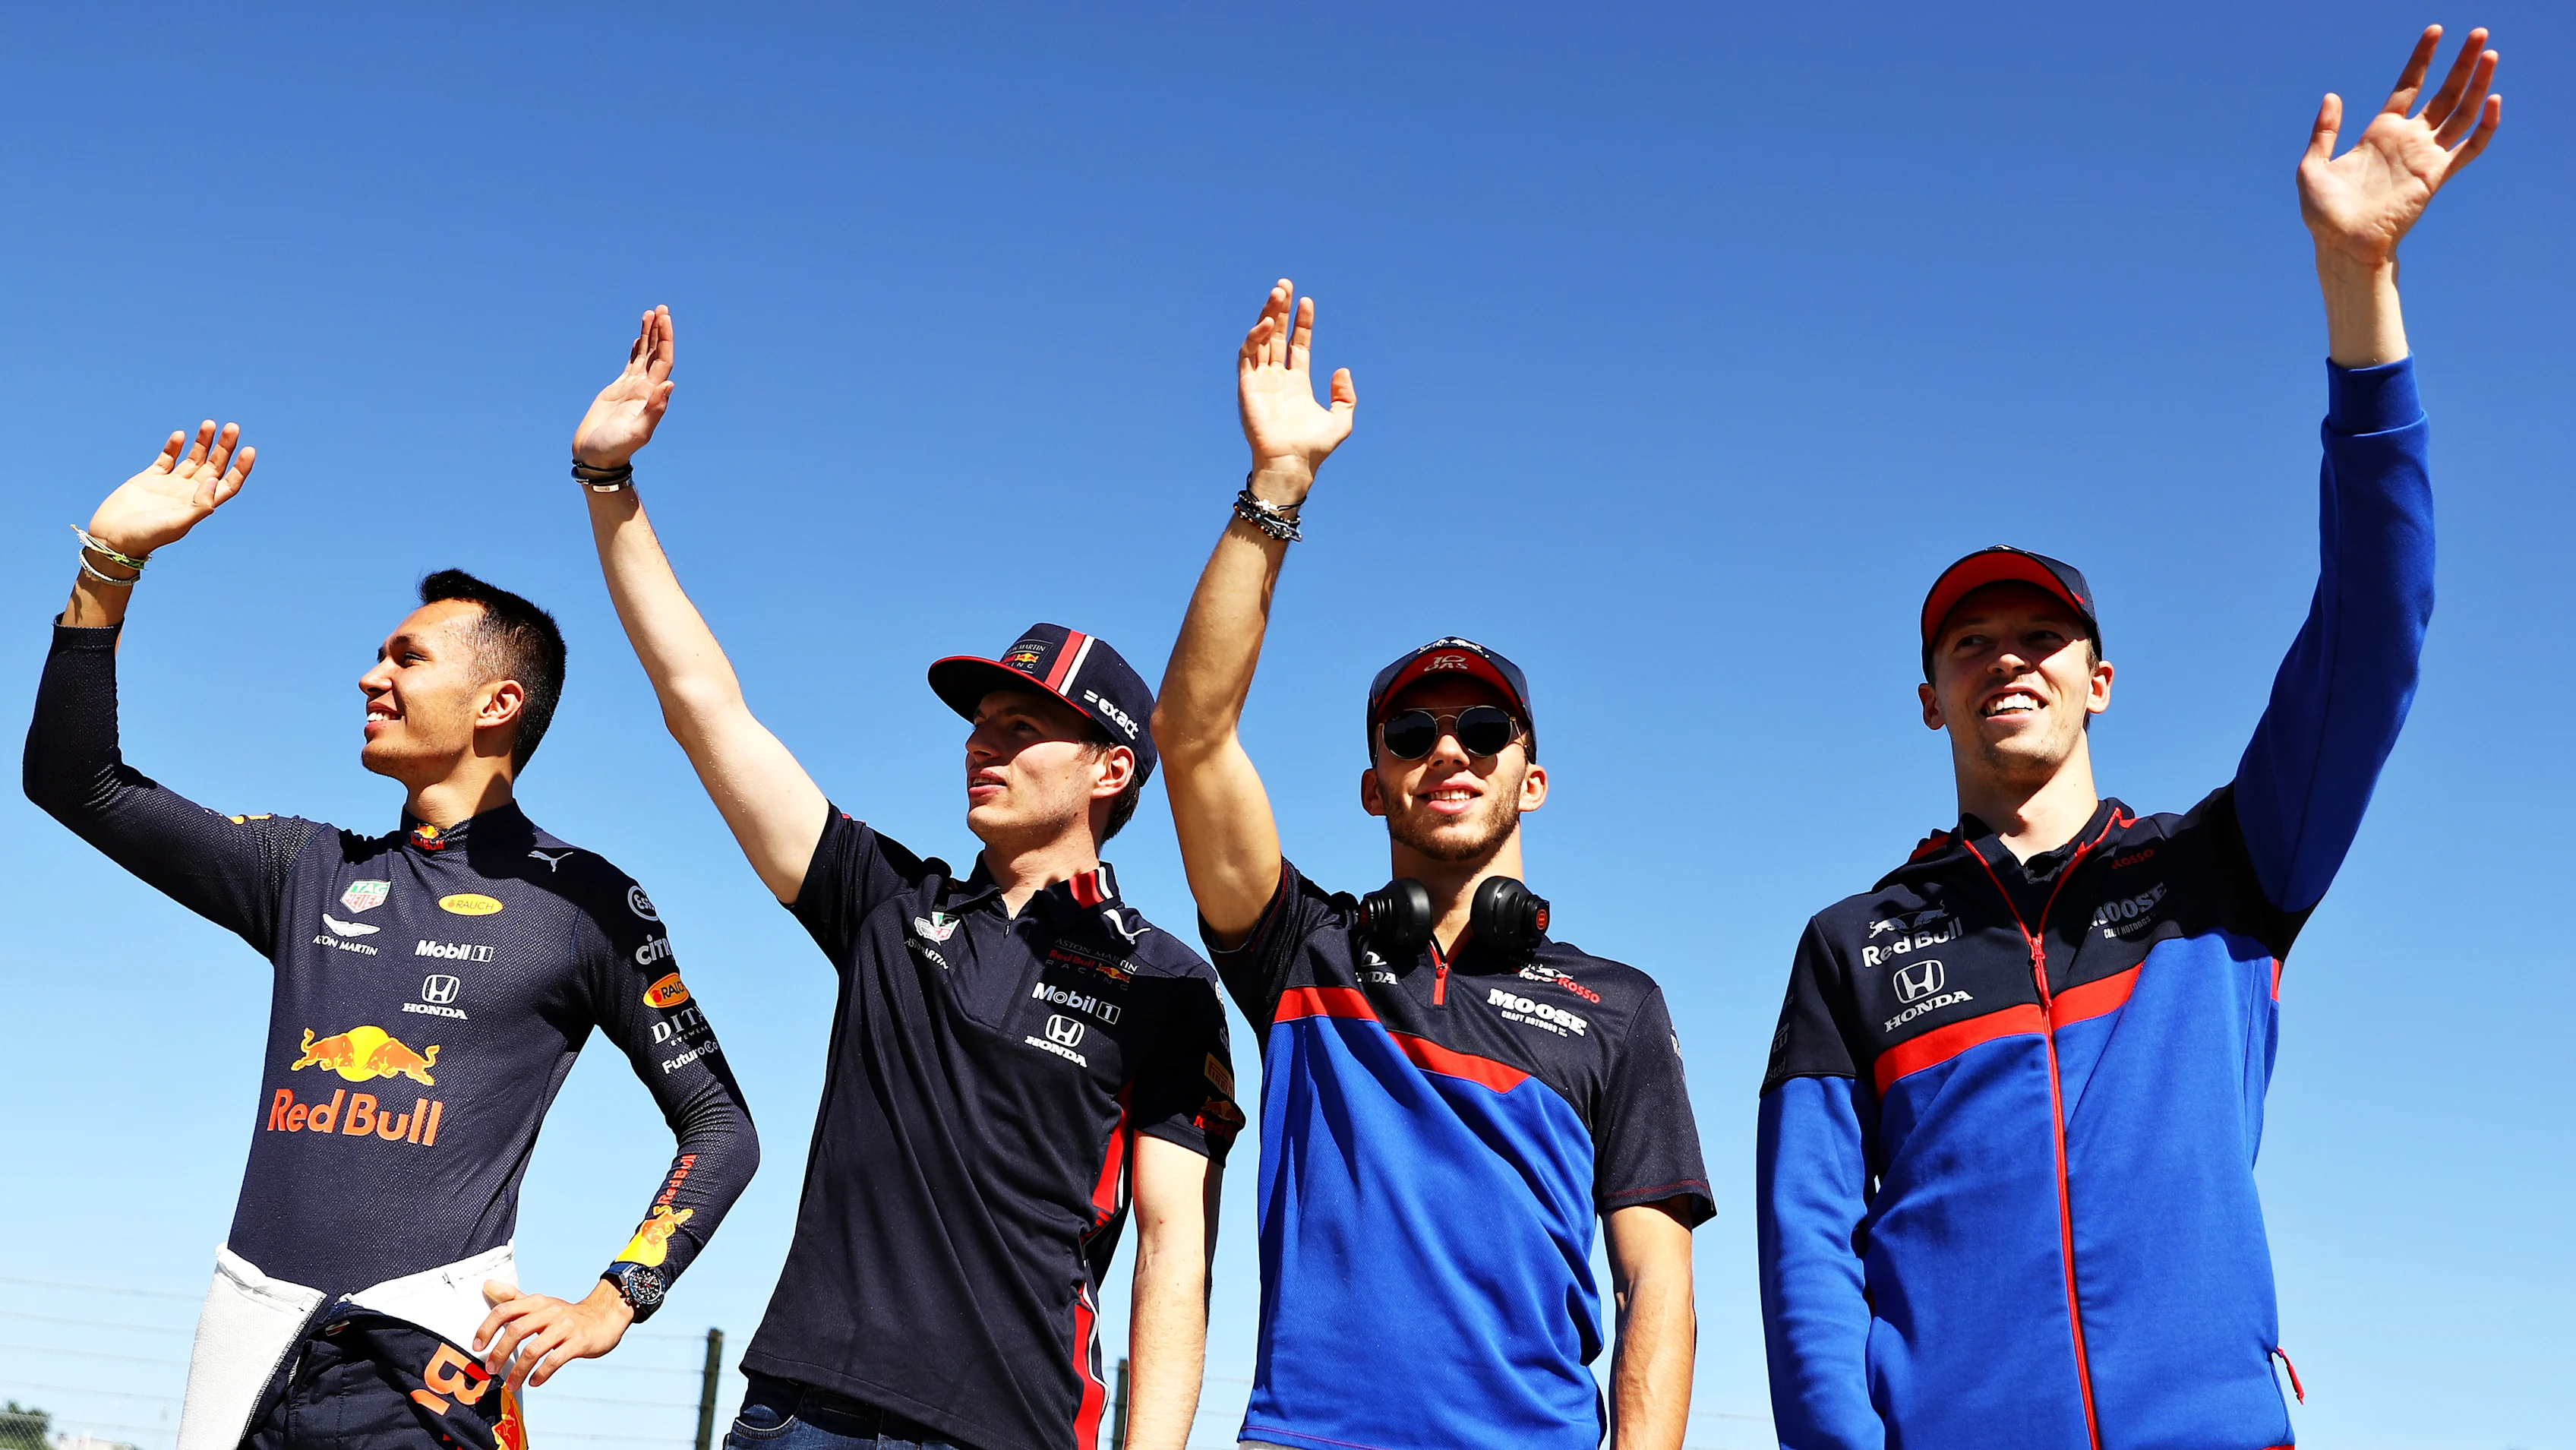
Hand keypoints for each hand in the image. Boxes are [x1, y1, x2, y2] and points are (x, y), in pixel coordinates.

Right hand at [85, 422, 255, 559]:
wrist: (112, 537)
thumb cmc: (146, 535)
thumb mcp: (178, 523)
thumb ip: (200, 505)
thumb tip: (215, 481)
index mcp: (200, 505)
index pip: (228, 484)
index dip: (241, 468)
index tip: (249, 450)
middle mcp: (188, 493)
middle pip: (213, 466)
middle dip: (224, 447)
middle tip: (233, 427)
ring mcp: (170, 484)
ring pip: (192, 459)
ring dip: (202, 442)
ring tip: (210, 424)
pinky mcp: (149, 478)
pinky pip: (166, 458)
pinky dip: (174, 447)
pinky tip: (181, 435)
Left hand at [474, 1279, 632, 1391]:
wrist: (604, 1318)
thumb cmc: (566, 1316)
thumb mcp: (540, 1303)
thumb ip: (513, 1298)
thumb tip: (487, 1285)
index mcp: (537, 1302)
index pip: (505, 1310)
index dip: (487, 1328)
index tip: (477, 1347)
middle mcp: (550, 1311)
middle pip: (517, 1330)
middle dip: (500, 1352)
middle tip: (491, 1370)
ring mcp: (566, 1327)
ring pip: (535, 1349)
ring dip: (519, 1370)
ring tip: (511, 1384)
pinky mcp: (579, 1342)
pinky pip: (555, 1360)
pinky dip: (541, 1373)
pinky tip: (534, 1382)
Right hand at [573, 306, 676, 468]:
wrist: (597, 457)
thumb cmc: (615, 448)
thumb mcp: (637, 432)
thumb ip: (654, 410)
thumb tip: (670, 384)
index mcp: (651, 395)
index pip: (664, 361)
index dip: (666, 339)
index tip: (665, 318)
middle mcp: (645, 389)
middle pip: (656, 353)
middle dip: (660, 331)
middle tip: (661, 308)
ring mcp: (632, 388)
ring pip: (643, 355)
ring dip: (649, 335)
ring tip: (651, 313)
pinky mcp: (617, 390)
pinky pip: (630, 364)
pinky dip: (636, 350)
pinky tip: (638, 339)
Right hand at [1238, 279, 1354, 493]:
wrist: (1291, 463)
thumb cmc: (1314, 448)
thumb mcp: (1341, 421)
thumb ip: (1345, 396)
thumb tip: (1341, 369)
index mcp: (1297, 383)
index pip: (1297, 345)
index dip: (1302, 323)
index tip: (1308, 302)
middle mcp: (1277, 379)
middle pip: (1277, 336)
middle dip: (1281, 309)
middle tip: (1285, 285)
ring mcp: (1261, 381)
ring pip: (1261, 339)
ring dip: (1268, 314)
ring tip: (1278, 292)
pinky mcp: (1247, 386)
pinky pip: (1247, 355)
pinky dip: (1255, 337)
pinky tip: (1268, 324)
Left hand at [2299, 25, 2500, 271]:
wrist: (2342, 245)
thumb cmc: (2324, 213)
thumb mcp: (2312, 165)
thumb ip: (2324, 131)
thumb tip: (2333, 96)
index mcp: (2379, 133)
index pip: (2409, 86)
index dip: (2422, 59)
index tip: (2434, 31)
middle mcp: (2407, 140)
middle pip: (2443, 92)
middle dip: (2462, 63)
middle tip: (2479, 34)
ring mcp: (2424, 156)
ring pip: (2461, 112)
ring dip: (2478, 84)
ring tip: (2490, 54)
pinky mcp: (2435, 175)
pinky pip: (2468, 148)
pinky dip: (2484, 126)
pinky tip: (2492, 102)